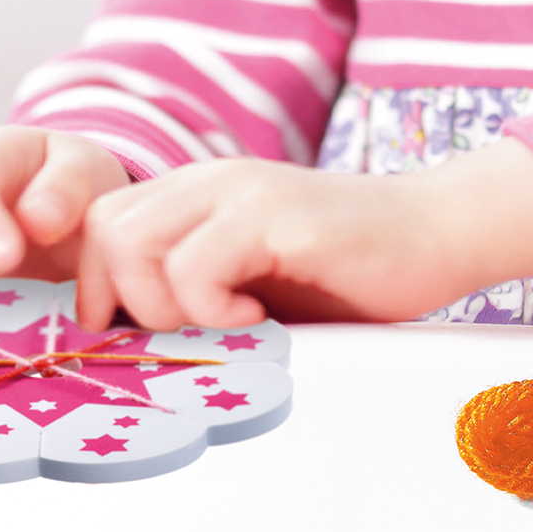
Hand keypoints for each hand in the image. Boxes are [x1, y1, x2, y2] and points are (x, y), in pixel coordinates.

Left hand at [70, 157, 461, 332]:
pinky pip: (197, 263)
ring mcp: (242, 191)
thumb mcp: (253, 281)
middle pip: (102, 229)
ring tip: (224, 325)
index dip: (97, 285)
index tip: (134, 336)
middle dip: (122, 299)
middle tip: (180, 333)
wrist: (435, 232)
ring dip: (166, 305)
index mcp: (198, 193)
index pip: (97, 222)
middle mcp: (210, 181)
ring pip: (134, 242)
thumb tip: (123, 350)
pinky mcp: (277, 214)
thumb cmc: (347, 270)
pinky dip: (213, 307)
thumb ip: (193, 293)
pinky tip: (259, 318)